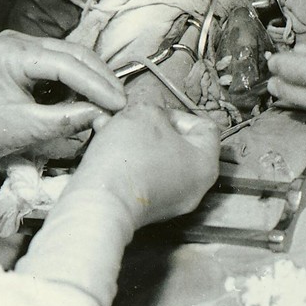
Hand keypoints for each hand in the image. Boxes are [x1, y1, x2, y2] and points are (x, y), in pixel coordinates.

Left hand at [0, 32, 126, 159]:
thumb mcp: (24, 129)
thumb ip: (65, 119)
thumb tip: (102, 115)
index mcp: (13, 54)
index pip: (66, 64)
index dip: (96, 84)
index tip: (119, 103)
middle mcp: (18, 39)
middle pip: (72, 53)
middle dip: (100, 77)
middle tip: (122, 101)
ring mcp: (21, 42)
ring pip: (69, 54)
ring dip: (91, 76)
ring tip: (110, 100)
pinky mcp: (24, 52)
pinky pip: (59, 60)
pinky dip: (77, 77)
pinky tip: (90, 94)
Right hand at [71, 104, 218, 228]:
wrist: (100, 203)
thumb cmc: (128, 162)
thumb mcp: (143, 111)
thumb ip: (153, 98)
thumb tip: (150, 99)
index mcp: (205, 164)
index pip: (204, 125)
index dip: (176, 110)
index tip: (155, 109)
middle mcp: (193, 187)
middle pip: (178, 141)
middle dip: (150, 123)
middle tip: (132, 116)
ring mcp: (170, 200)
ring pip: (156, 156)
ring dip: (135, 138)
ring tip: (113, 128)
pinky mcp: (146, 207)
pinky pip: (143, 173)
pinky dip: (127, 158)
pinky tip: (108, 147)